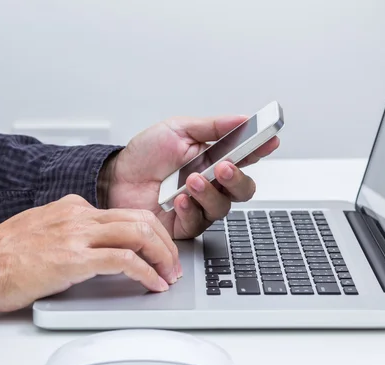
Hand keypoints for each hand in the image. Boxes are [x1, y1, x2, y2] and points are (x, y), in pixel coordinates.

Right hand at [0, 194, 178, 312]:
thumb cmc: (5, 254)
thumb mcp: (44, 229)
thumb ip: (72, 231)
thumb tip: (95, 244)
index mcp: (73, 207)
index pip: (126, 213)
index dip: (150, 232)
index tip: (158, 249)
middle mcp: (80, 215)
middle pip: (141, 218)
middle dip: (165, 242)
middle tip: (172, 263)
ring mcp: (78, 234)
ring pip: (139, 233)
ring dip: (162, 256)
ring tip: (169, 274)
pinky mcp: (75, 258)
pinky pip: (124, 260)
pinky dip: (146, 272)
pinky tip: (152, 283)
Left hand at [104, 115, 279, 239]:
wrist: (115, 177)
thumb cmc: (145, 155)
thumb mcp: (177, 130)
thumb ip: (212, 127)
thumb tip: (242, 119)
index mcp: (214, 159)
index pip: (246, 156)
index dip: (261, 149)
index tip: (269, 140)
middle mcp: (211, 185)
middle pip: (243, 189)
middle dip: (238, 178)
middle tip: (225, 167)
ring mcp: (199, 206)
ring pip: (223, 207)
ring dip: (210, 193)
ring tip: (192, 180)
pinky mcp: (184, 225)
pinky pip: (198, 222)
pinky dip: (191, 209)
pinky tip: (178, 199)